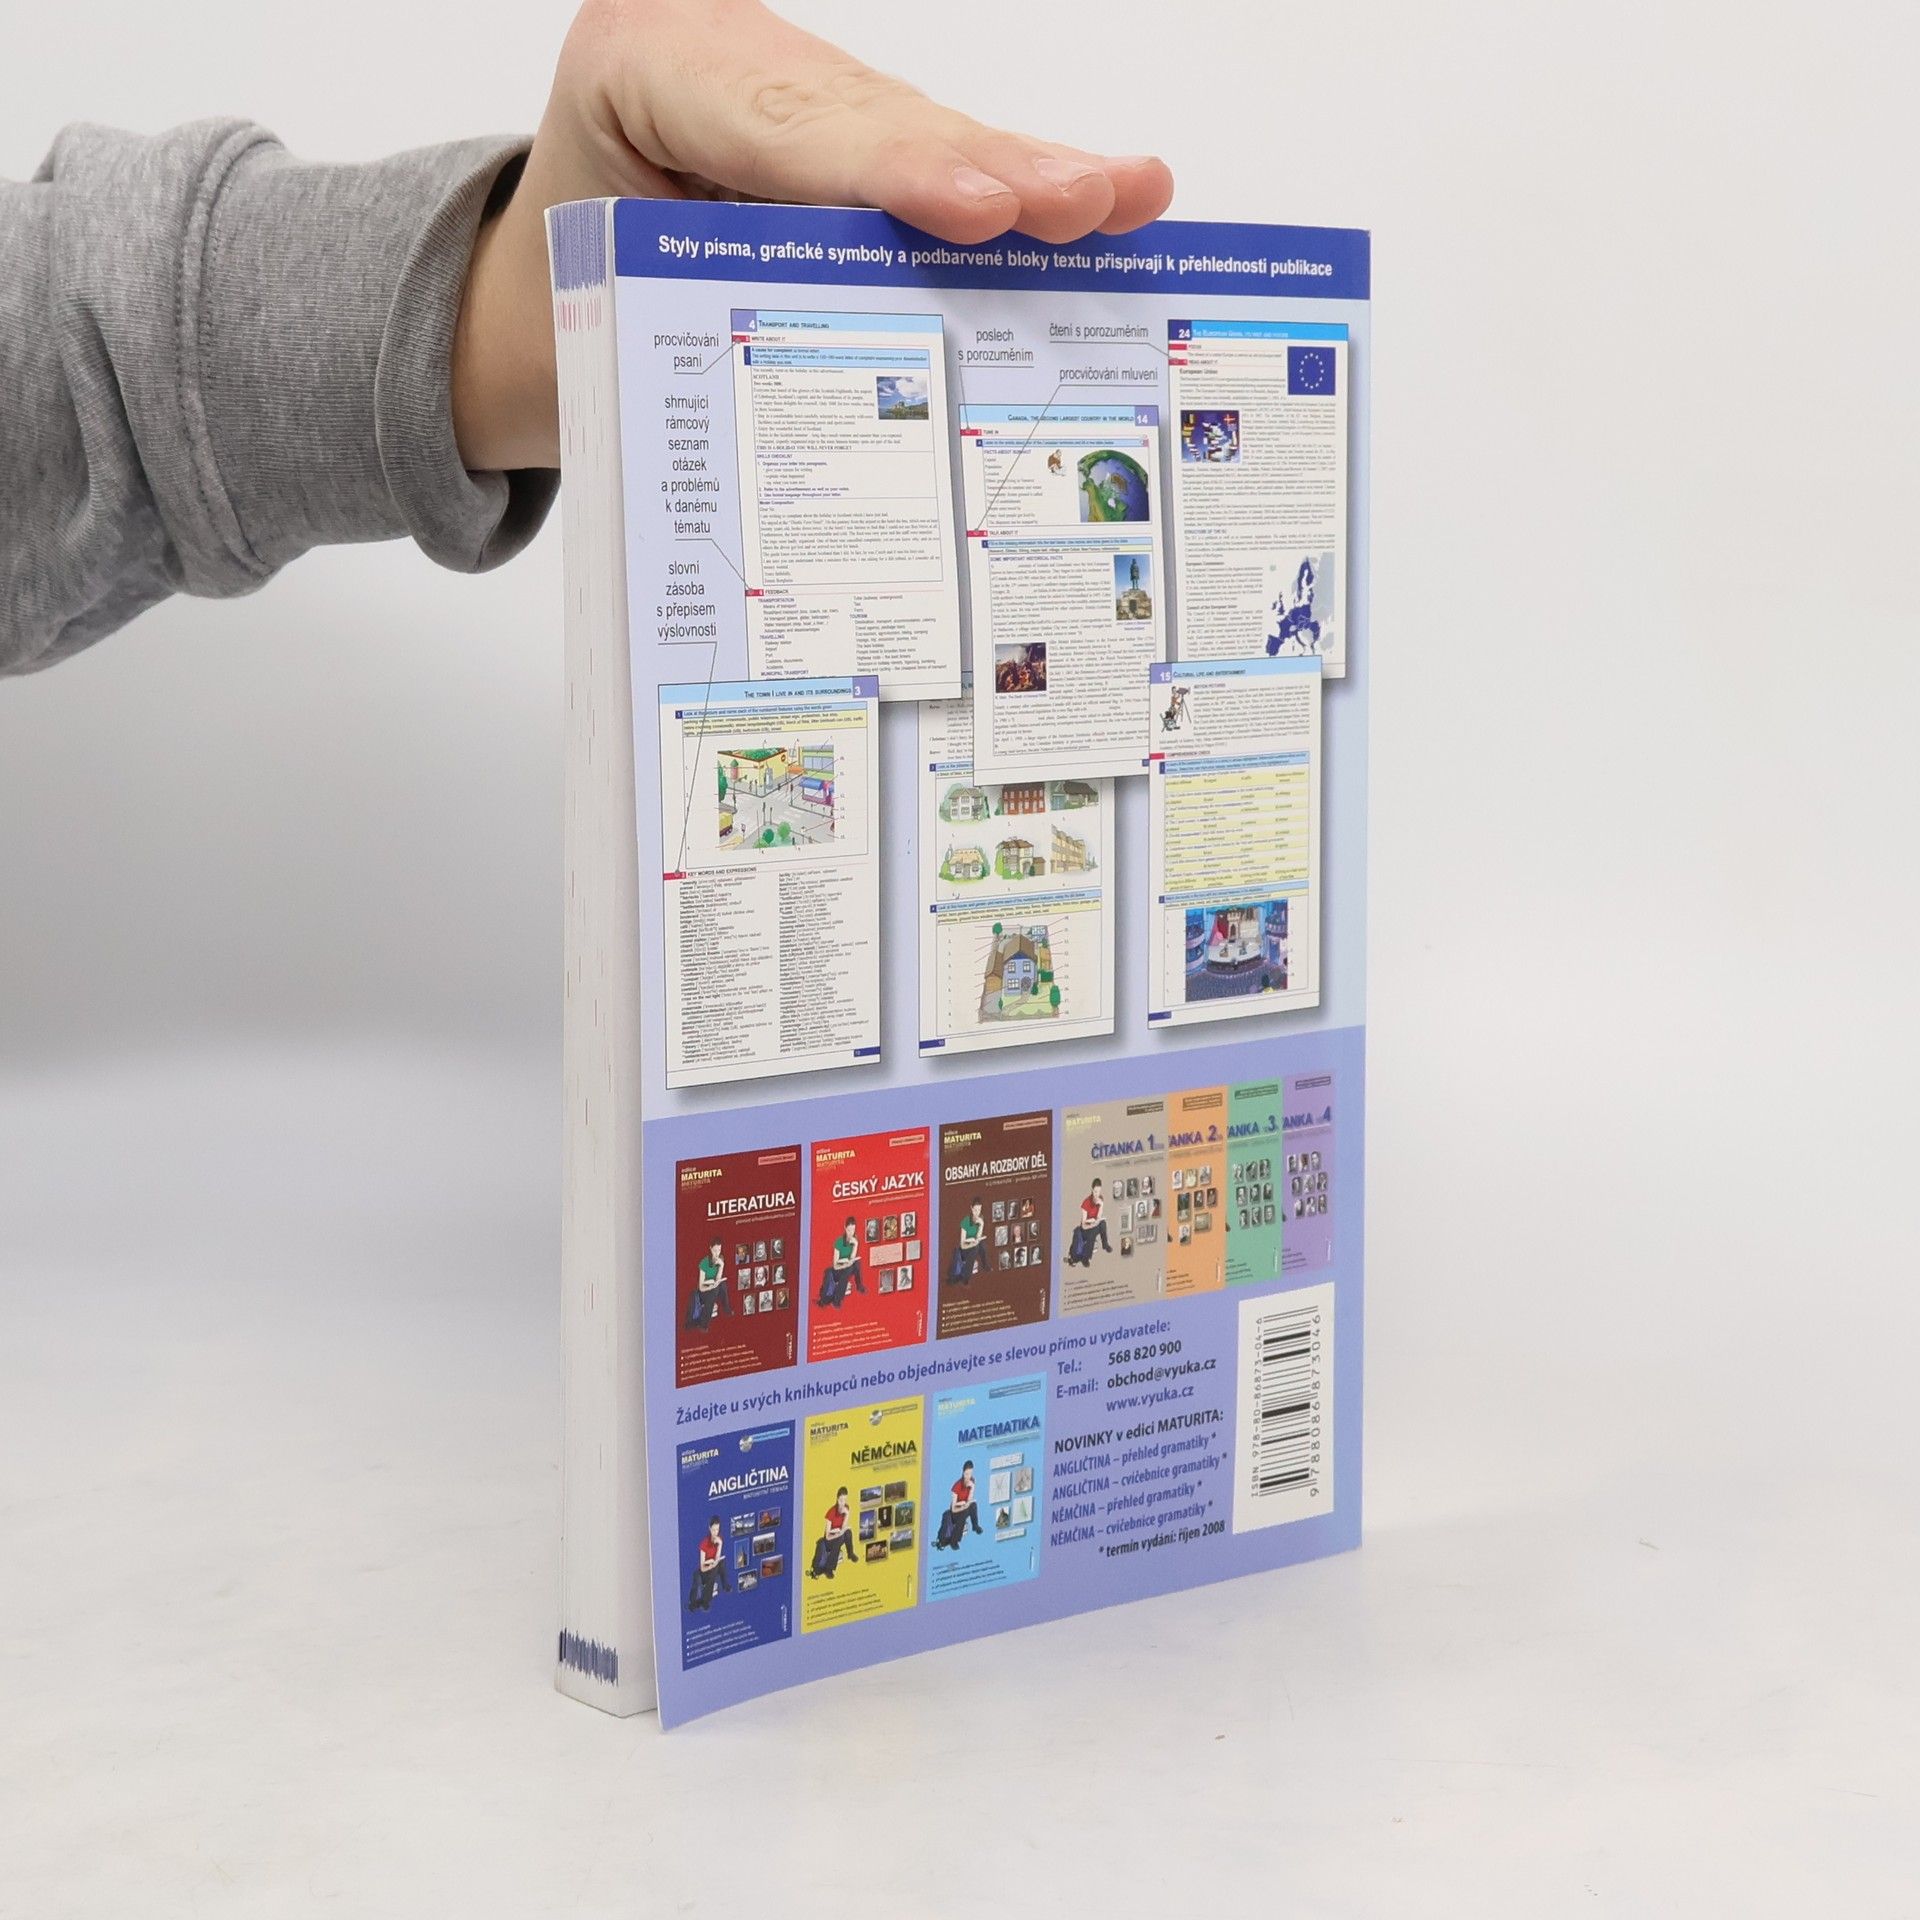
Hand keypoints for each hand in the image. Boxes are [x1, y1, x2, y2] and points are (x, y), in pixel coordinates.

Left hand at [452, 0, 1174, 468]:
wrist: (535, 304)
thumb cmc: (568, 317)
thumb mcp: (618, 318)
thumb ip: (734, 320)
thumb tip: (874, 398)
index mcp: (642, 69)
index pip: (780, 121)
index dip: (893, 171)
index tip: (981, 215)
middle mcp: (725, 55)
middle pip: (875, 119)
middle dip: (991, 168)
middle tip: (1086, 202)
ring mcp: (792, 86)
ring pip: (921, 137)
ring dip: (1031, 179)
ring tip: (1126, 197)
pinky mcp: (841, 131)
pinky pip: (931, 163)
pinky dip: (1015, 194)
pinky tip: (1105, 195)